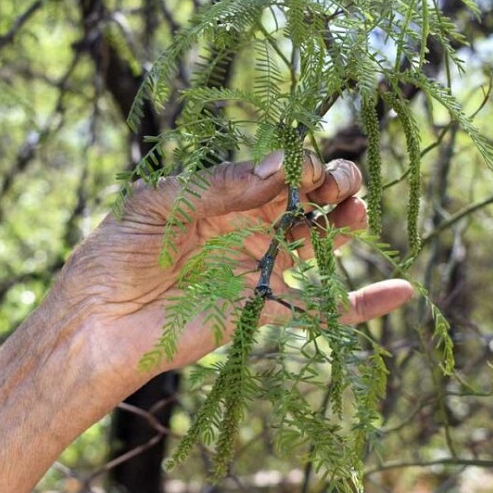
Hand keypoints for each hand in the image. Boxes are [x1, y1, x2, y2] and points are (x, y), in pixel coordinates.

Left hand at [54, 150, 413, 373]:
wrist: (92, 328)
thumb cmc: (111, 257)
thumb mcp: (155, 206)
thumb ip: (217, 187)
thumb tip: (278, 167)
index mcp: (221, 196)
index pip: (276, 171)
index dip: (299, 164)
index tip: (303, 168)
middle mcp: (246, 228)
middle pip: (307, 200)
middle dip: (333, 185)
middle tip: (337, 186)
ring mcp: (257, 269)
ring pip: (319, 242)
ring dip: (347, 225)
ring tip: (357, 216)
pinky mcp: (261, 311)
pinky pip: (318, 306)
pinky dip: (361, 302)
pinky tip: (400, 290)